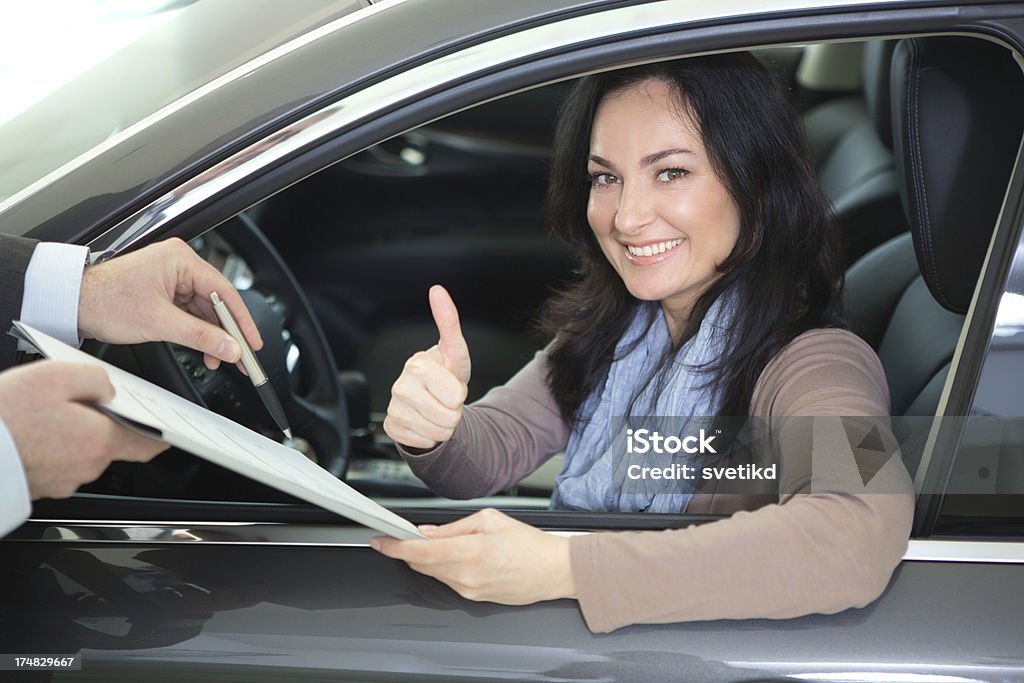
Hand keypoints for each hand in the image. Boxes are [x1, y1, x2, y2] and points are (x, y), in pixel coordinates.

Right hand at [0, 361, 167, 498]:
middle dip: (101, 421)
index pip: (148, 443)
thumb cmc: (3, 415)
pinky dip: (51, 445)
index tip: (173, 428)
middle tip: (78, 399)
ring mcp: (61, 482)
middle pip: (109, 442)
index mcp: (99, 441)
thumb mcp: (55, 376)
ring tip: (43, 411)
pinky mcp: (38, 487)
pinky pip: (55, 461)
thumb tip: (109, 388)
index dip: (163, 433)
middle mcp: (86, 467)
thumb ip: (95, 379)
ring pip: (80, 451)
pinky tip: (30, 428)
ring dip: (72, 432)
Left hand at [77, 238, 262, 369]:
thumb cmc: (103, 300)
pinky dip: (198, 333)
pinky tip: (204, 350)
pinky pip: (190, 314)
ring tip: (220, 358)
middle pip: (217, 303)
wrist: (70, 303)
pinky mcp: (163, 293)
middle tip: (241, 356)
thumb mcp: (158, 322)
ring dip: (212, 336)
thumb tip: (229, 347)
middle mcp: (179, 266)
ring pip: (204, 312)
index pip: (224, 292)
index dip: (242, 321)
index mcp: (180, 260)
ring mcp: (171, 280)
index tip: (252, 342)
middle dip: (227, 332)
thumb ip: (199, 337)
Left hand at [370, 508, 575, 604]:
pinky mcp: (474, 598)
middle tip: (405, 535)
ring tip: (441, 543)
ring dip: (427, 559)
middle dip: (409, 550)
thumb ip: (453, 527)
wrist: (553, 571)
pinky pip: (448, 582)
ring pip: (433, 573)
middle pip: (421, 564)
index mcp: (470, 551)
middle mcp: (466, 575)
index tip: (380, 541)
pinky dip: (444, 568)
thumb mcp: (490, 520)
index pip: (420, 552)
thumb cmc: (528, 544)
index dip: (395, 546)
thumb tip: (427, 532)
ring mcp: (469, 590)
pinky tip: (457, 556)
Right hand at [383, 285, 470, 448]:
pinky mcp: (391, 427)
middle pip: (448, 416)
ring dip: (443, 425)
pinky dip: (429, 436)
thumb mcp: (454, 352)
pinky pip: (424, 441)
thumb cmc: (444, 375)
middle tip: (444, 400)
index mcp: (417, 365)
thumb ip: (448, 322)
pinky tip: (424, 421)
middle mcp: (401, 386)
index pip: (456, 395)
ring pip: (438, 432)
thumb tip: (437, 290)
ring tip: (436, 410)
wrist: (429, 400)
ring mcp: (394, 407)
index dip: (460, 393)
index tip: (450, 384)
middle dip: (454, 411)